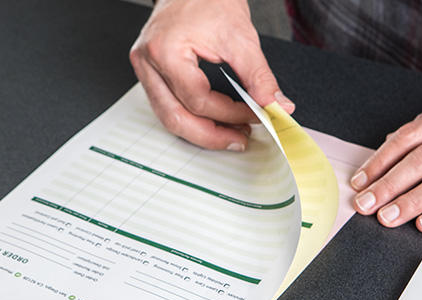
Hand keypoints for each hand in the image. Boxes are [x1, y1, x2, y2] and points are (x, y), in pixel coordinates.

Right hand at [129, 0, 293, 150]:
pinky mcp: (149, 72)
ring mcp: (144, 68)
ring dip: (200, 132)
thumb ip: (260, 77)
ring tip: (230, 134)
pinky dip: (191, 118)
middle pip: (175, 117)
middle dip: (211, 135)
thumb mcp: (241, 38)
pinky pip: (167, 106)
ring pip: (168, 117)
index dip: (230, 114)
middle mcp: (148, 62)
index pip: (198, 100)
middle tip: (240, 139)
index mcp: (165, 50)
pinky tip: (214, 122)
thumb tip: (277, 105)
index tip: (255, 115)